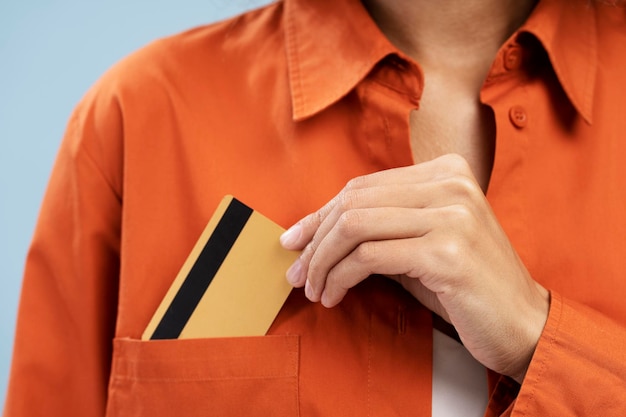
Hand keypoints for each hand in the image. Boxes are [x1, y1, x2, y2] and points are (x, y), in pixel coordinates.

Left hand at [280, 154, 548, 382]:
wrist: (522, 322)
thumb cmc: (464, 286)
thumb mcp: (419, 244)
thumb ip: (378, 228)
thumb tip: (312, 233)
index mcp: (446, 171)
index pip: (362, 187)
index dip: (320, 215)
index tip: (294, 241)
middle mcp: (451, 184)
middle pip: (354, 202)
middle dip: (315, 240)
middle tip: (298, 273)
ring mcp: (451, 215)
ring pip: (354, 226)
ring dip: (322, 261)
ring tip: (313, 288)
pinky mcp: (447, 252)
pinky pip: (369, 257)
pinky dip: (340, 277)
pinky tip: (334, 296)